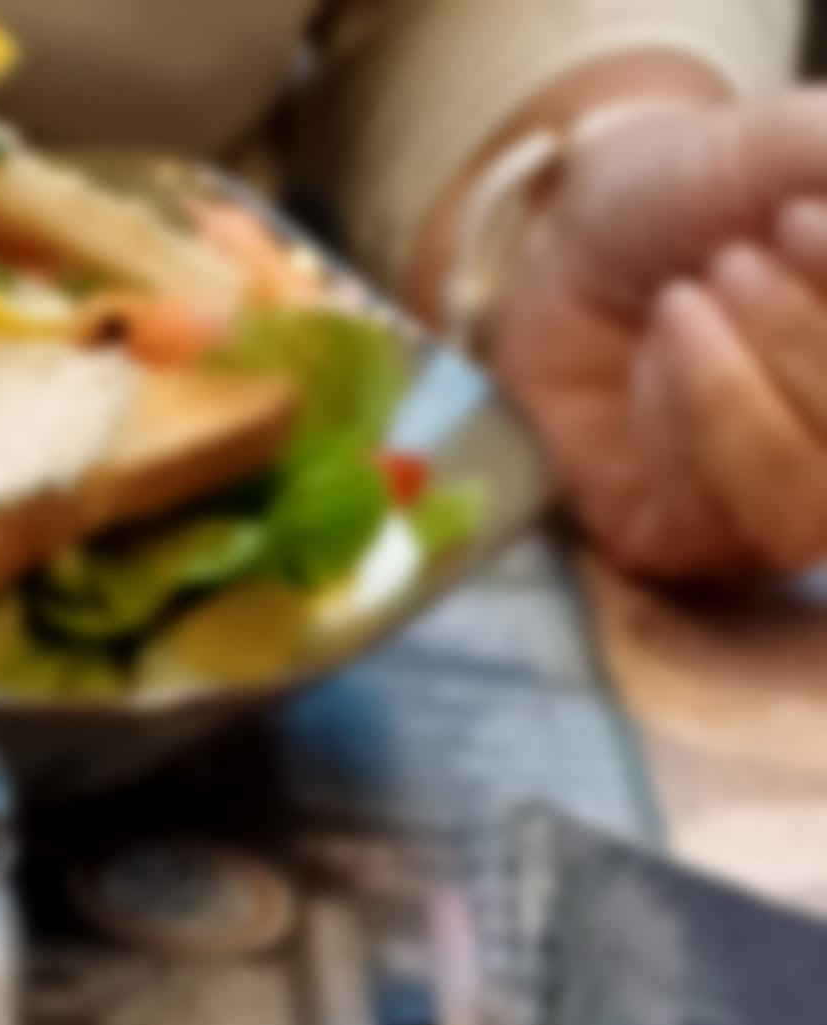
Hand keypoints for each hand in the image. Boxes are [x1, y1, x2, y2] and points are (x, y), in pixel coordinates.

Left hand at [488, 89, 826, 579]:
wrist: (561, 237)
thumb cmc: (694, 187)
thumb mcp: (791, 144)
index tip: (801, 217)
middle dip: (809, 344)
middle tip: (737, 258)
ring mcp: (785, 500)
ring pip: (809, 505)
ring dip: (742, 394)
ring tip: (687, 300)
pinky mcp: (690, 542)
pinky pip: (712, 520)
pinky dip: (686, 421)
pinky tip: (659, 350)